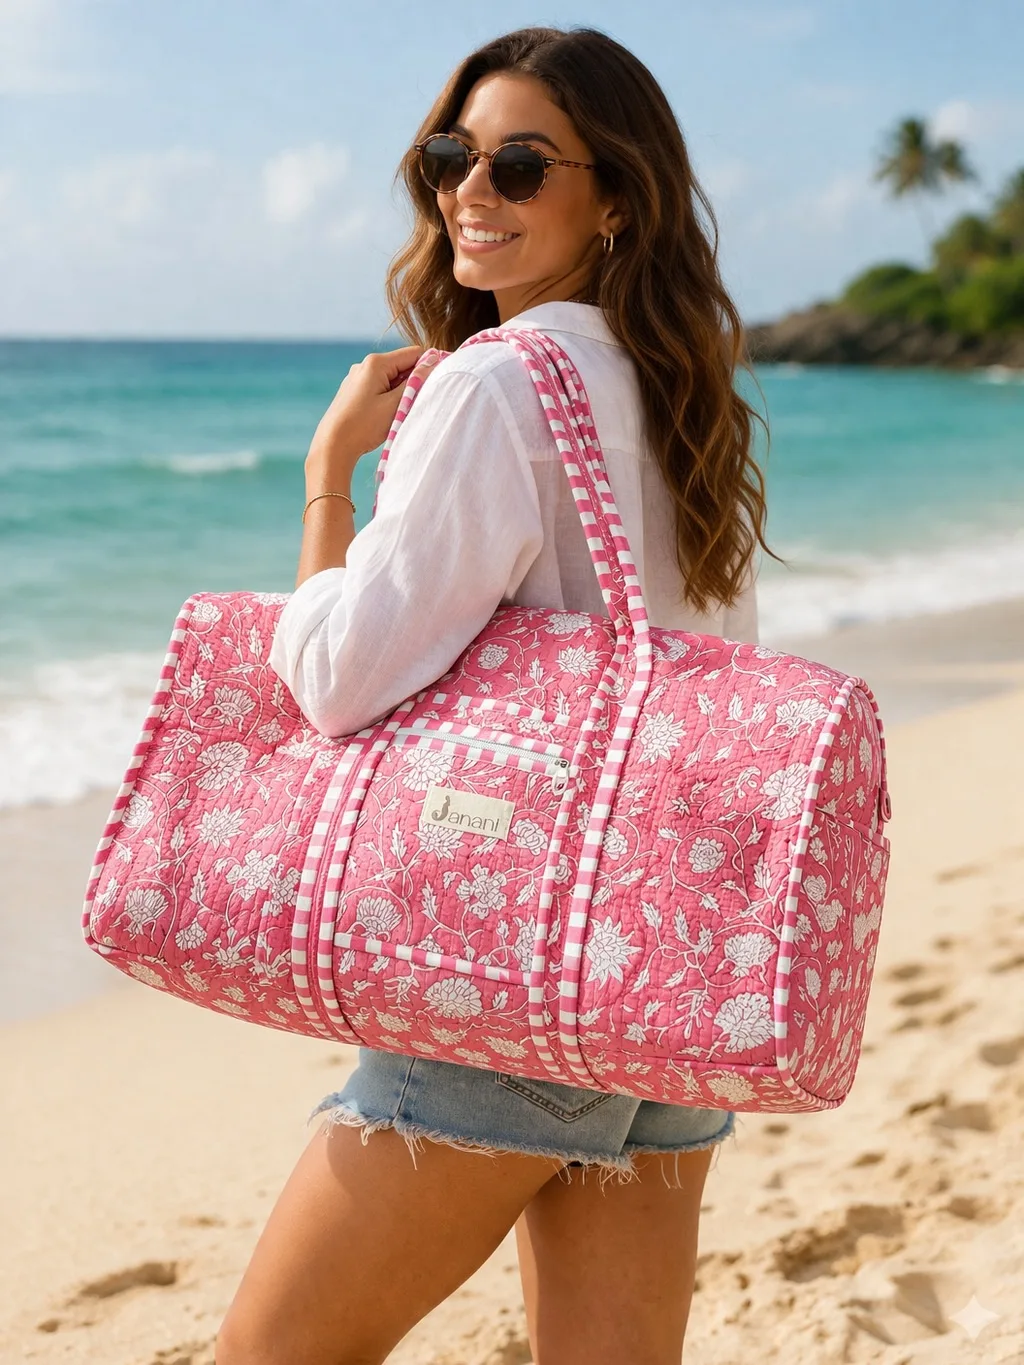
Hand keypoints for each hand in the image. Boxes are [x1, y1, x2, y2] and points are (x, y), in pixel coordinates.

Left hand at [306, 343, 434, 477]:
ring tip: (396, 414)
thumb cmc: (364, 425)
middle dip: (412, 383)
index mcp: (376, 363)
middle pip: (402, 366)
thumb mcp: (395, 404)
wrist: (332, 445)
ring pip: (391, 379)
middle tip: (414, 405)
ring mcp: (357, 378)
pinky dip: (388, 398)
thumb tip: (433, 363)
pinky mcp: (354, 391)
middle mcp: (365, 365)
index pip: (414, 353)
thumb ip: (416, 382)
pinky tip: (383, 416)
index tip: (435, 385)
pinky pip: (379, 388)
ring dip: (400, 393)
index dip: (428, 367)